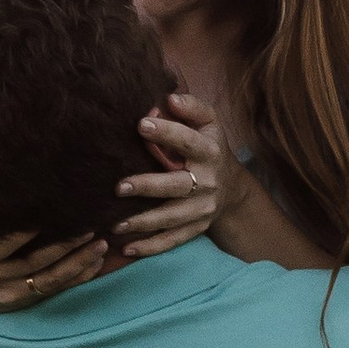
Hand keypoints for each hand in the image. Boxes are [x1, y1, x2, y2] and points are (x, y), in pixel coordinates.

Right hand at [0, 212, 108, 320]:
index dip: (19, 237)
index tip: (41, 221)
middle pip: (32, 264)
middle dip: (62, 247)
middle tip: (88, 227)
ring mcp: (11, 291)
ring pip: (48, 280)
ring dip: (77, 263)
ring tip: (101, 244)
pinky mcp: (26, 301)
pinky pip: (55, 290)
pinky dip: (78, 278)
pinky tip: (97, 263)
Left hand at [113, 95, 240, 257]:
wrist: (233, 188)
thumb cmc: (209, 146)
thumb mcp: (209, 122)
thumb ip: (192, 107)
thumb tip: (169, 98)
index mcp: (209, 151)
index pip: (188, 141)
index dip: (167, 133)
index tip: (141, 125)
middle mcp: (207, 181)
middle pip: (177, 186)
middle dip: (149, 187)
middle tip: (120, 187)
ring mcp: (202, 208)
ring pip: (172, 218)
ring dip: (144, 222)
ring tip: (116, 224)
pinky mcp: (196, 227)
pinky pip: (173, 240)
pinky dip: (151, 247)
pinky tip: (127, 249)